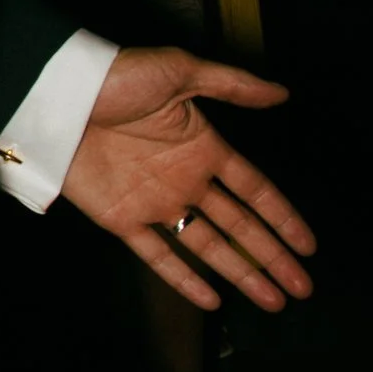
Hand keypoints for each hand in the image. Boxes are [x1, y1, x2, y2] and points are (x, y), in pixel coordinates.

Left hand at [61, 46, 314, 314]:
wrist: (63, 98)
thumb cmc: (119, 77)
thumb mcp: (181, 71)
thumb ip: (233, 85)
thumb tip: (281, 93)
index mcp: (203, 148)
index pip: (255, 191)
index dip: (283, 217)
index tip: (308, 244)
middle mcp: (185, 180)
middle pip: (240, 226)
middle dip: (273, 257)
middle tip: (302, 286)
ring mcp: (156, 202)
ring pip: (208, 247)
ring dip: (241, 274)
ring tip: (273, 300)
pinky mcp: (123, 219)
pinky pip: (158, 256)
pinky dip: (184, 280)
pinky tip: (212, 300)